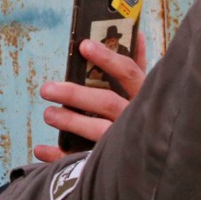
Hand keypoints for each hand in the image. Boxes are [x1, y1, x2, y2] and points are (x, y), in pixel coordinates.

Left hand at [32, 32, 146, 162]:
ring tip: (48, 114)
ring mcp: (126, 143)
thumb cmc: (146, 118)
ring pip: (98, 131)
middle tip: (46, 89)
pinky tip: (40, 149)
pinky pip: (84, 162)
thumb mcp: (148, 92)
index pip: (128, 73)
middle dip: (75, 94)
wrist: (160, 162)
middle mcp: (137, 119)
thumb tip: (136, 34)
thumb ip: (139, 66)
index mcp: (145, 97)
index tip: (84, 46)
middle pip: (107, 102)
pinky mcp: (113, 164)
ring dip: (70, 121)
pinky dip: (60, 157)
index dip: (107, 58)